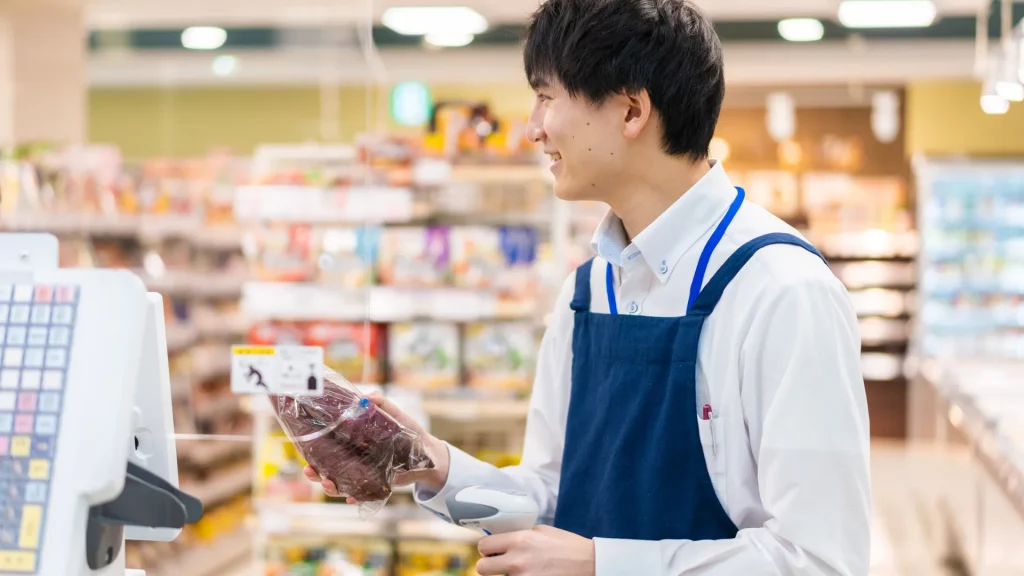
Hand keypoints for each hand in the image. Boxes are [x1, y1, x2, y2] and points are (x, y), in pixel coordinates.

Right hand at [302, 392, 449, 501]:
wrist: (428, 452)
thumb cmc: (408, 431)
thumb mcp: (395, 415)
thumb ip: (381, 404)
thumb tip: (366, 396)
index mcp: (353, 443)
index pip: (327, 448)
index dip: (313, 450)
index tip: (304, 448)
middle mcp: (354, 461)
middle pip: (328, 469)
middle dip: (316, 473)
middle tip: (310, 470)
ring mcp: (364, 475)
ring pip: (341, 484)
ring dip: (332, 487)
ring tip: (328, 484)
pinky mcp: (377, 486)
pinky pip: (363, 495)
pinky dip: (356, 497)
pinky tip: (352, 497)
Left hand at [476, 526, 594, 575]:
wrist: (589, 564)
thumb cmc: (568, 546)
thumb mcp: (542, 531)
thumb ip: (520, 535)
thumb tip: (503, 540)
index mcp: (519, 541)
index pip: (484, 546)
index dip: (487, 549)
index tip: (492, 551)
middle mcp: (517, 561)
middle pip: (483, 568)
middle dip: (489, 566)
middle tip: (499, 564)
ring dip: (508, 575)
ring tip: (524, 570)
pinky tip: (531, 575)